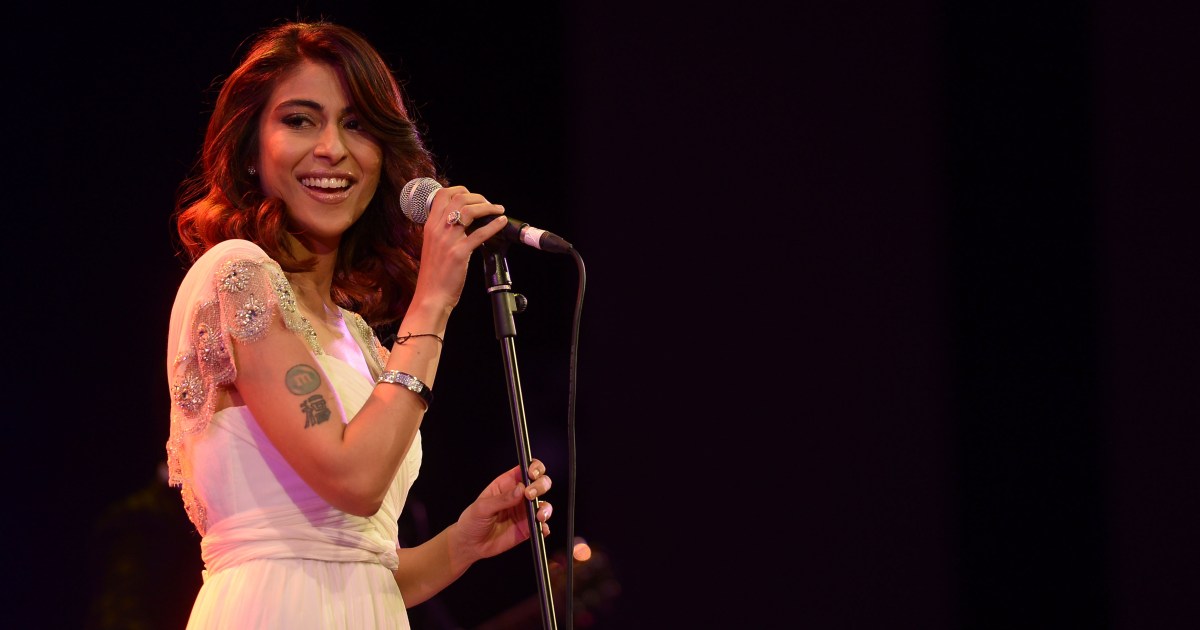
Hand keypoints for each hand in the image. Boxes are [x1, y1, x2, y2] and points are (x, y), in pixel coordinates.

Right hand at [410, 185, 507, 310]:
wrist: (431, 296)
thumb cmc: (434, 274)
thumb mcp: (432, 246)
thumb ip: (443, 231)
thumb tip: (461, 220)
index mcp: (429, 226)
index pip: (442, 194)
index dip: (460, 190)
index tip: (473, 196)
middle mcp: (437, 229)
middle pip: (459, 198)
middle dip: (478, 197)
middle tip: (489, 204)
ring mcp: (448, 240)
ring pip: (469, 210)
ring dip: (488, 207)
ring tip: (498, 210)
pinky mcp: (460, 253)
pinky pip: (480, 233)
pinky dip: (494, 225)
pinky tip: (501, 222)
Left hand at [453, 459, 552, 563]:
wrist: (470, 544)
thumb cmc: (472, 521)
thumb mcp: (482, 507)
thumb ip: (501, 499)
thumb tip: (521, 489)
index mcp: (507, 484)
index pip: (526, 468)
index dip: (534, 467)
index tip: (532, 474)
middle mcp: (519, 496)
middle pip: (540, 483)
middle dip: (541, 486)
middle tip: (530, 495)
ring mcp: (525, 512)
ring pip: (545, 504)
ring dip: (545, 509)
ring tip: (538, 516)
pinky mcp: (528, 528)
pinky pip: (542, 526)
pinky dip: (544, 527)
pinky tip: (539, 529)